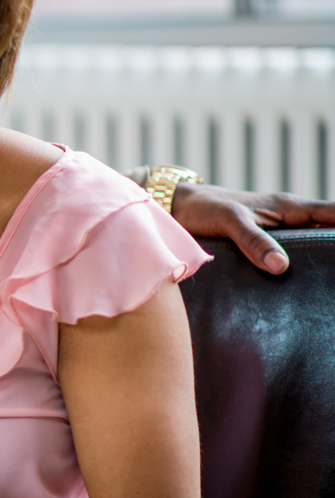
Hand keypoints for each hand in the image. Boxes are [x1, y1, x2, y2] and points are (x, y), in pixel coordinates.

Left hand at [172, 182, 334, 274]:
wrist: (177, 208)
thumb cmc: (204, 207)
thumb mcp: (230, 221)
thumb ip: (254, 241)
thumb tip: (281, 267)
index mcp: (290, 208)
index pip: (334, 213)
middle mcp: (289, 220)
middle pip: (327, 233)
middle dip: (333, 251)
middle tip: (334, 278)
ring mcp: (277, 235)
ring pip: (308, 247)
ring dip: (316, 262)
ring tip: (324, 287)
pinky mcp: (261, 247)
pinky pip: (285, 258)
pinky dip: (293, 270)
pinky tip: (295, 290)